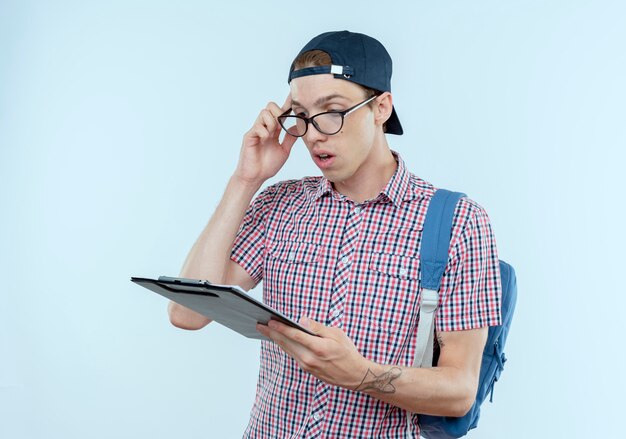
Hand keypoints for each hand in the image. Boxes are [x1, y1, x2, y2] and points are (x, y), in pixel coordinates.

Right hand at [234, 95, 297, 184]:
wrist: (256, 177)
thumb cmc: (267, 165)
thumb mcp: (284, 150)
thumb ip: (290, 138)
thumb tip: (299, 126)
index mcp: (273, 130)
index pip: (281, 113)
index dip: (287, 103)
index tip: (295, 95)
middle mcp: (265, 127)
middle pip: (270, 106)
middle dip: (279, 112)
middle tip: (281, 125)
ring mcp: (256, 131)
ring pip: (264, 113)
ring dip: (272, 122)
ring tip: (271, 135)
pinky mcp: (249, 136)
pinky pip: (257, 126)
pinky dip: (264, 131)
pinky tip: (265, 139)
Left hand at [256, 317, 371, 389]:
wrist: (355, 375)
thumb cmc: (347, 351)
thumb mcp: (337, 334)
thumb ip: (317, 327)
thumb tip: (301, 320)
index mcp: (318, 347)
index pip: (294, 335)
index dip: (280, 327)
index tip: (269, 321)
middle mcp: (310, 358)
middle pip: (286, 343)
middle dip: (272, 333)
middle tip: (259, 324)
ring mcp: (308, 366)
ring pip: (288, 350)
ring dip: (276, 340)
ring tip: (266, 330)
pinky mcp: (308, 370)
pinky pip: (293, 355)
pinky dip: (285, 346)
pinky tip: (280, 340)